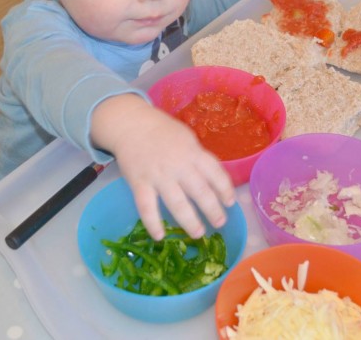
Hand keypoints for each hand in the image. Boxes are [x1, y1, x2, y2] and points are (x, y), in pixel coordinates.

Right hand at [90, 94, 235, 239]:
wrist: (130, 124)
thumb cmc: (162, 131)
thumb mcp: (186, 138)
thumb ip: (198, 158)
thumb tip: (213, 179)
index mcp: (193, 152)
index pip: (215, 173)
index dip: (225, 189)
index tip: (230, 202)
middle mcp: (178, 165)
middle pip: (200, 191)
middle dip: (212, 209)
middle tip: (220, 222)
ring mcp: (158, 175)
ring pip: (177, 203)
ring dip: (189, 221)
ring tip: (198, 234)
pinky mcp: (139, 183)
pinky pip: (147, 207)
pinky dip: (153, 223)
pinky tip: (159, 237)